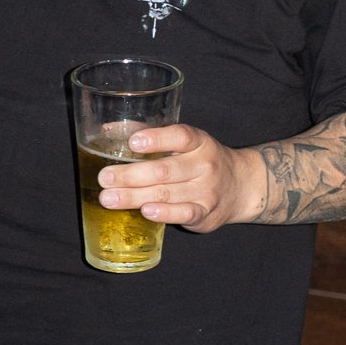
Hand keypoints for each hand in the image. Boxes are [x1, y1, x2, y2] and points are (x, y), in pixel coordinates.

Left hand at [100, 122, 259, 232]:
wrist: (241, 186)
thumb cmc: (199, 161)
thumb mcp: (184, 143)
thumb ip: (149, 135)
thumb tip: (107, 130)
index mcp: (198, 142)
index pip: (180, 136)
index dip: (157, 139)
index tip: (133, 142)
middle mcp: (204, 164)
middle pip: (164, 170)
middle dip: (131, 175)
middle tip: (104, 178)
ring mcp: (206, 190)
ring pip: (166, 193)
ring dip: (134, 197)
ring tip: (108, 198)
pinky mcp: (205, 213)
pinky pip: (184, 213)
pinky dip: (165, 213)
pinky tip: (146, 211)